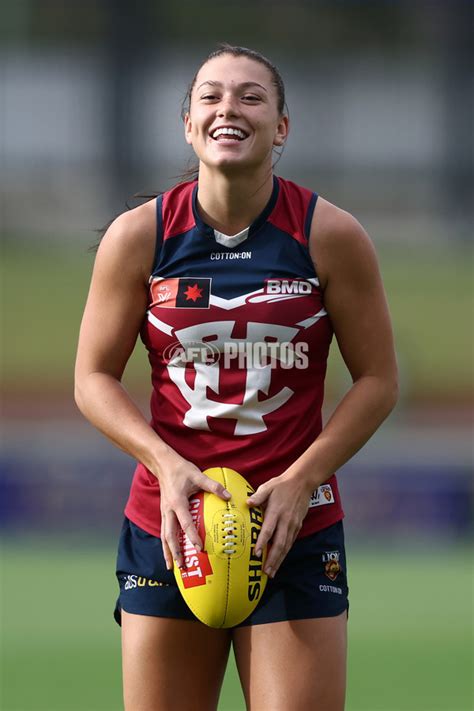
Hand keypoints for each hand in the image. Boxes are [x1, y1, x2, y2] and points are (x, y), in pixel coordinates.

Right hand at [156, 454, 230, 570]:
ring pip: (164, 536)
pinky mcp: (164, 512)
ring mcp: (165, 512)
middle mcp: (169, 510)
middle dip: (175, 552)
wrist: (163, 464)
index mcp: (178, 502)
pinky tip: (170, 552)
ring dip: (168, 552)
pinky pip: (165, 531)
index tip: (199, 548)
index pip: (185, 523)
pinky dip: (167, 543)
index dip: (192, 536)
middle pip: (170, 535)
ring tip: (172, 566)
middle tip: (182, 566)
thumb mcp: (198, 475)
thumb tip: (229, 496)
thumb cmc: (181, 470)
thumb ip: (213, 486)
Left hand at [247, 472, 312, 577]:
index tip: (256, 553)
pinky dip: (285, 553)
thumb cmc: (282, 485)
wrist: (302, 482)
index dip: (262, 542)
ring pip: (286, 546)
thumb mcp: (268, 486)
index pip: (268, 529)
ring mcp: (293, 524)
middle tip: (266, 571)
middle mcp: (285, 520)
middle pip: (279, 543)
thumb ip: (258, 496)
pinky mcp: (298, 525)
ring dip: (279, 560)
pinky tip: (280, 560)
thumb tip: (248, 503)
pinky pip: (291, 542)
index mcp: (276, 511)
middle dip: (272, 559)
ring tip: (272, 572)